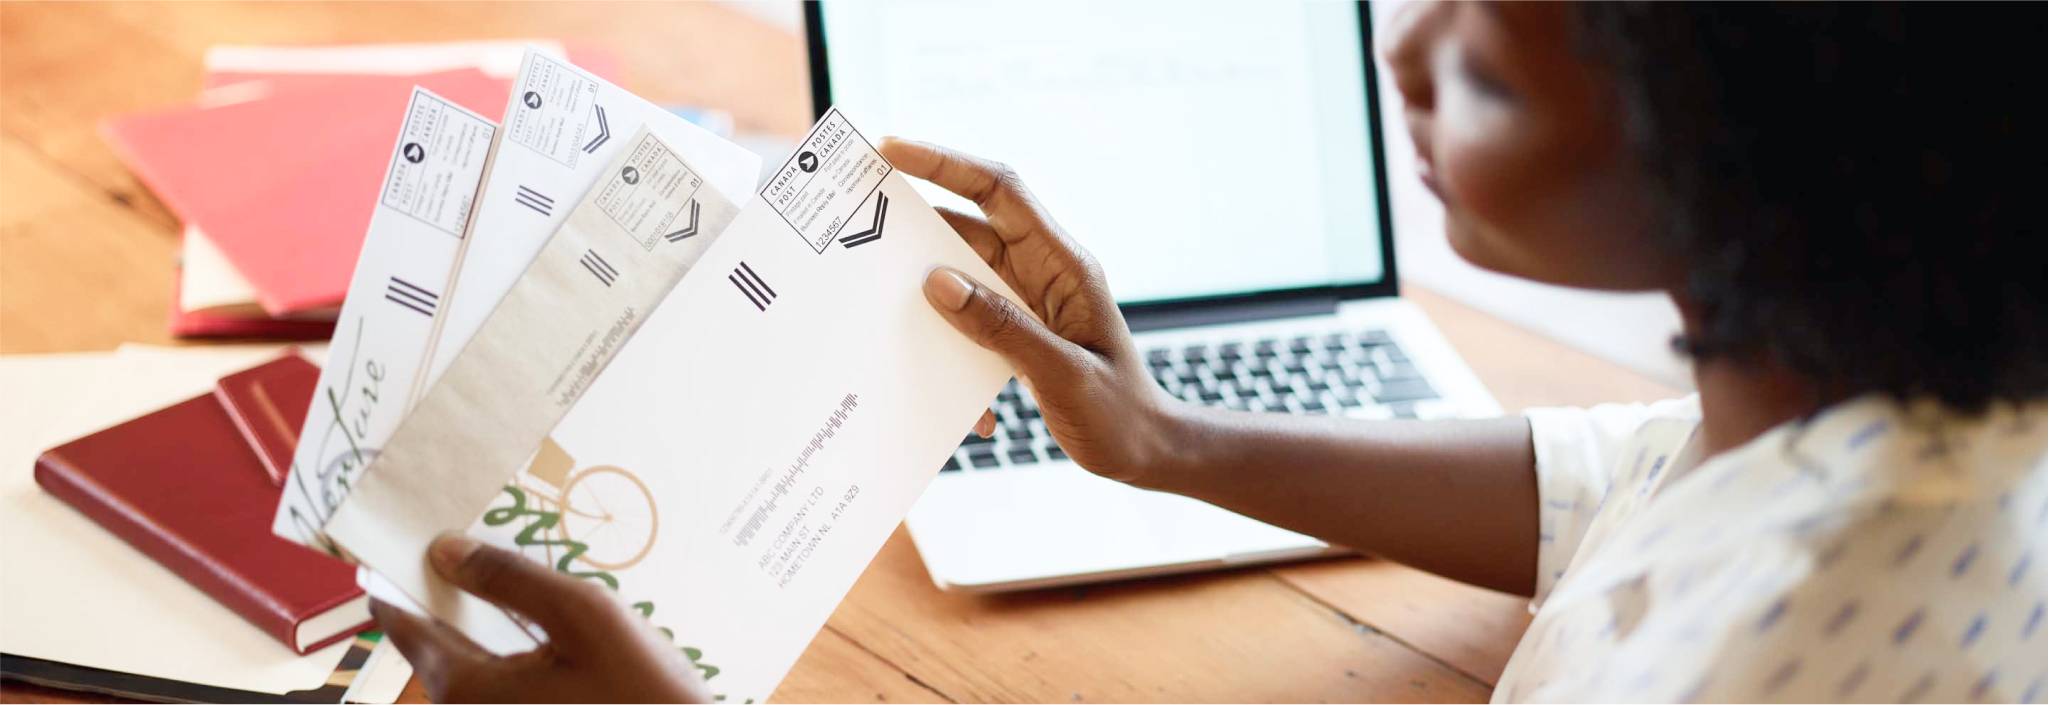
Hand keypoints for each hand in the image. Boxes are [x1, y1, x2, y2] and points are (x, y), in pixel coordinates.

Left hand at [371, 534, 711, 702]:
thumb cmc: (640, 694)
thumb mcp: (584, 617)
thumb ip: (511, 579)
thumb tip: (445, 549)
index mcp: (464, 685)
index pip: (399, 617)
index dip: (399, 568)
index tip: (410, 527)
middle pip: (433, 634)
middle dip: (452, 583)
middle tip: (482, 531)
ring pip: (467, 653)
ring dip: (487, 611)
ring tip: (522, 567)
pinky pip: (496, 673)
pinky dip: (509, 639)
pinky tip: (547, 617)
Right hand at [881, 138, 1183, 484]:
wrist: (1145, 453)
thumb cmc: (1119, 414)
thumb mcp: (1062, 373)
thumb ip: (1001, 328)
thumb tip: (937, 282)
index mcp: (1064, 266)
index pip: (1001, 193)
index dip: (946, 163)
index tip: (893, 150)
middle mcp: (1044, 273)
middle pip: (971, 227)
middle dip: (919, 222)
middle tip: (860, 218)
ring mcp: (1029, 302)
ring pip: (964, 274)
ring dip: (927, 290)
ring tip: (882, 299)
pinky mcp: (1017, 332)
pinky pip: (970, 320)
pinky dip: (950, 345)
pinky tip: (953, 394)